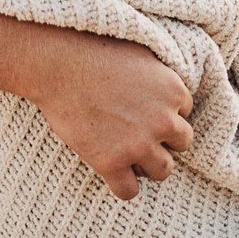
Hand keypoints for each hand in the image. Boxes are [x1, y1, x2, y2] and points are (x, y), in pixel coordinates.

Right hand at [27, 28, 194, 200]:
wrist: (54, 62)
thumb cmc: (89, 47)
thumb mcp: (137, 51)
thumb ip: (157, 72)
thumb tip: (159, 82)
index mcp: (173, 90)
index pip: (184, 111)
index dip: (162, 110)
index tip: (141, 107)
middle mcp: (164, 120)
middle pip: (181, 143)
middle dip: (162, 138)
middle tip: (135, 129)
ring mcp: (139, 144)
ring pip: (163, 170)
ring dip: (148, 164)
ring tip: (126, 152)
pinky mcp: (111, 162)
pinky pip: (129, 190)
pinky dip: (123, 185)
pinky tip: (111, 172)